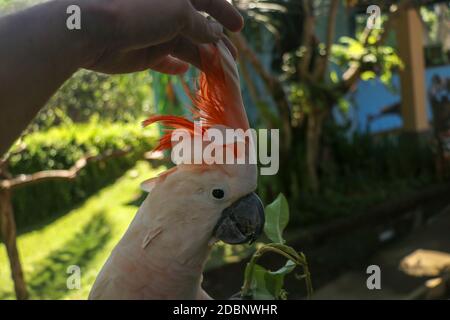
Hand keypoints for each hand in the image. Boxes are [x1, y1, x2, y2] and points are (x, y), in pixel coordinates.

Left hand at [83, 0, 242, 73]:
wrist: (93, 30)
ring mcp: (155, 33)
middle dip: (217, 42)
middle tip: (233, 59)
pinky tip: (185, 71)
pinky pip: (165, 61)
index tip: (239, 28)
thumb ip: (202, 25)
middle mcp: (166, 11)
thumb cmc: (139, 10)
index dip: (224, 12)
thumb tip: (215, 34)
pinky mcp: (144, 53)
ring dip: (203, 58)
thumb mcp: (180, 12)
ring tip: (220, 72)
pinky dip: (176, 66)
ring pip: (186, 47)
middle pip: (198, 27)